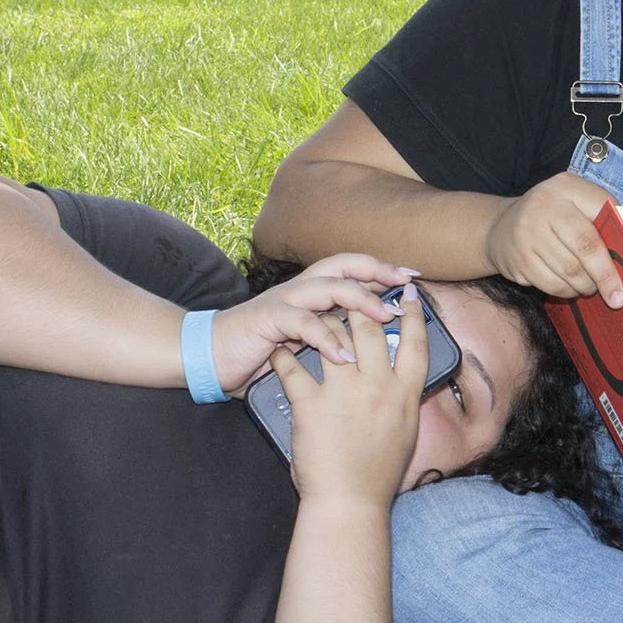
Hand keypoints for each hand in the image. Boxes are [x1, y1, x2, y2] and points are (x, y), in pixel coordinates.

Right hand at [211, 253, 413, 393]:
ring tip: (385, 316)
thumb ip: (334, 335)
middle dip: (377, 271)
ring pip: (328, 287)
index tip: (412, 276)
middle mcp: (300, 289)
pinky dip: (326, 338)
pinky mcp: (268, 319)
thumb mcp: (305, 342)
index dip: (381, 268)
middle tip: (404, 284)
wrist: (211, 357)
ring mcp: (284, 301)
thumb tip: (376, 342)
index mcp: (311, 291)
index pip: (352, 269)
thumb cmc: (261, 352)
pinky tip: (344, 356)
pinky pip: (302, 323)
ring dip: (360, 299)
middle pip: (343, 265)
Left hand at [271, 284, 427, 504]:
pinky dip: (283, 355)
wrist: (349, 503)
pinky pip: (292, 366)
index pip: (416, 342)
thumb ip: (403, 398)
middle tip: (352, 295)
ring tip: (314, 316)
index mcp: (406, 394)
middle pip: (371, 327)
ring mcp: (344, 393)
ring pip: (333, 334)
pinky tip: (279, 349)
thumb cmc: (378, 473)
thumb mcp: (405, 431)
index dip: (414, 313)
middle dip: (361, 305)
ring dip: (322, 321)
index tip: (409, 294)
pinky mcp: (311, 404)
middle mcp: (378, 387)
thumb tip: (402, 374)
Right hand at [482, 172, 622, 306]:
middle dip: (606, 275)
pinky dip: (567, 291)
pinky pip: (552, 284)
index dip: (621, 237)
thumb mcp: (573, 205)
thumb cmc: (551, 218)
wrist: (499, 227)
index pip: (603, 211)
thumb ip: (601, 220)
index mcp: (566, 186)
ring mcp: (527, 232)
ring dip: (586, 285)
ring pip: (570, 271)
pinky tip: (570, 287)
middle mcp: (544, 204)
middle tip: (618, 297)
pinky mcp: (518, 258)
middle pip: (586, 246)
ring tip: (590, 287)